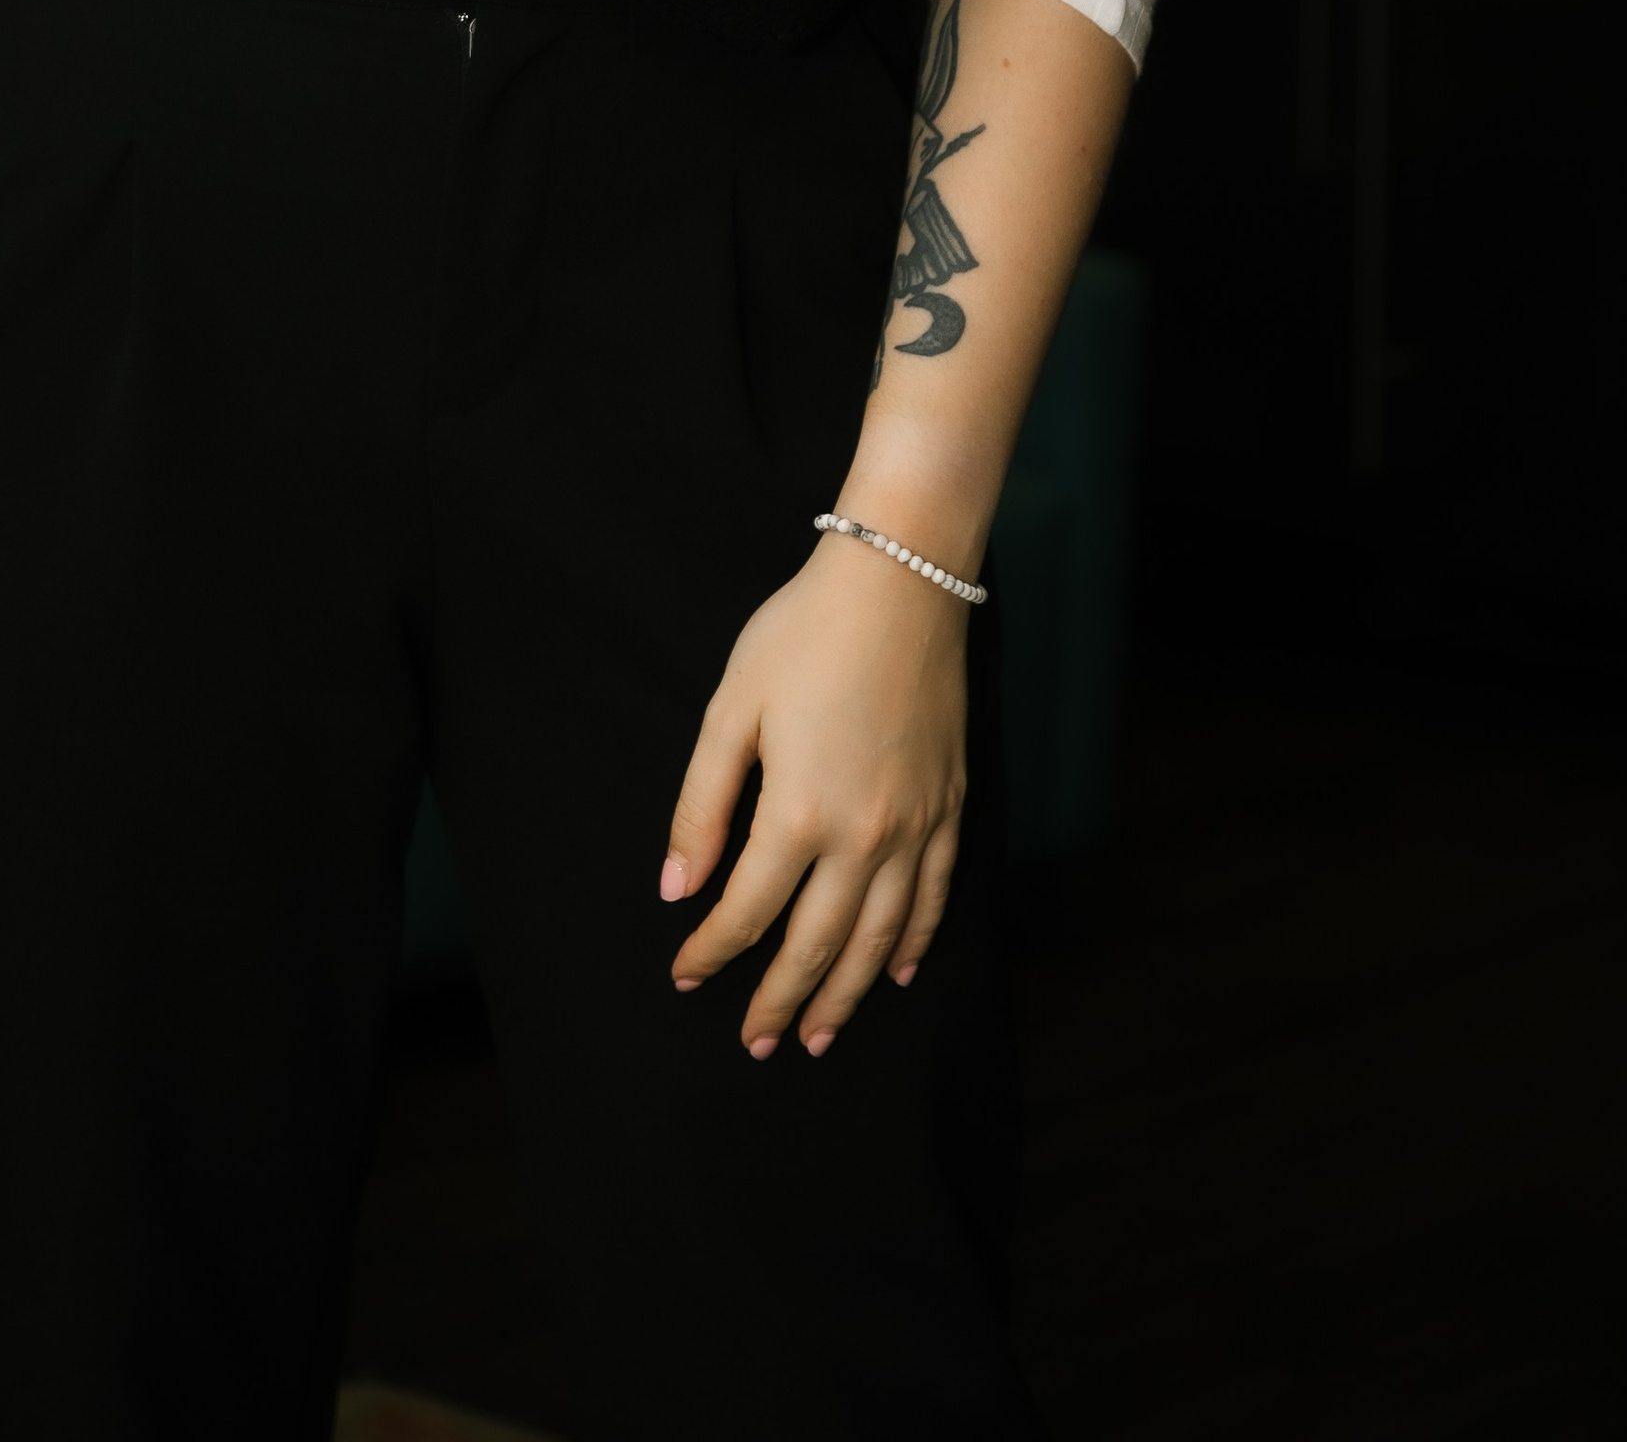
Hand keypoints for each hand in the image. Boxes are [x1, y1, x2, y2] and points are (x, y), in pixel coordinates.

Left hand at [663, 537, 968, 1058]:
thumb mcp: (730, 709)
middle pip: (816, 943)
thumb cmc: (803, 635)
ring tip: (819, 1037)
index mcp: (799, 813)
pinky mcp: (950, 807)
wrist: (900, 581)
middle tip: (756, 1044)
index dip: (712, 951)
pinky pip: (935, 896)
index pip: (747, 911)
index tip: (684, 976)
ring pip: (880, 937)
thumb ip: (700, 807)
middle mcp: (864, 837)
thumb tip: (676, 888)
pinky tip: (899, 973)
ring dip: (847, 995)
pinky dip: (916, 942)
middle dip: (780, 999)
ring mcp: (916, 827)